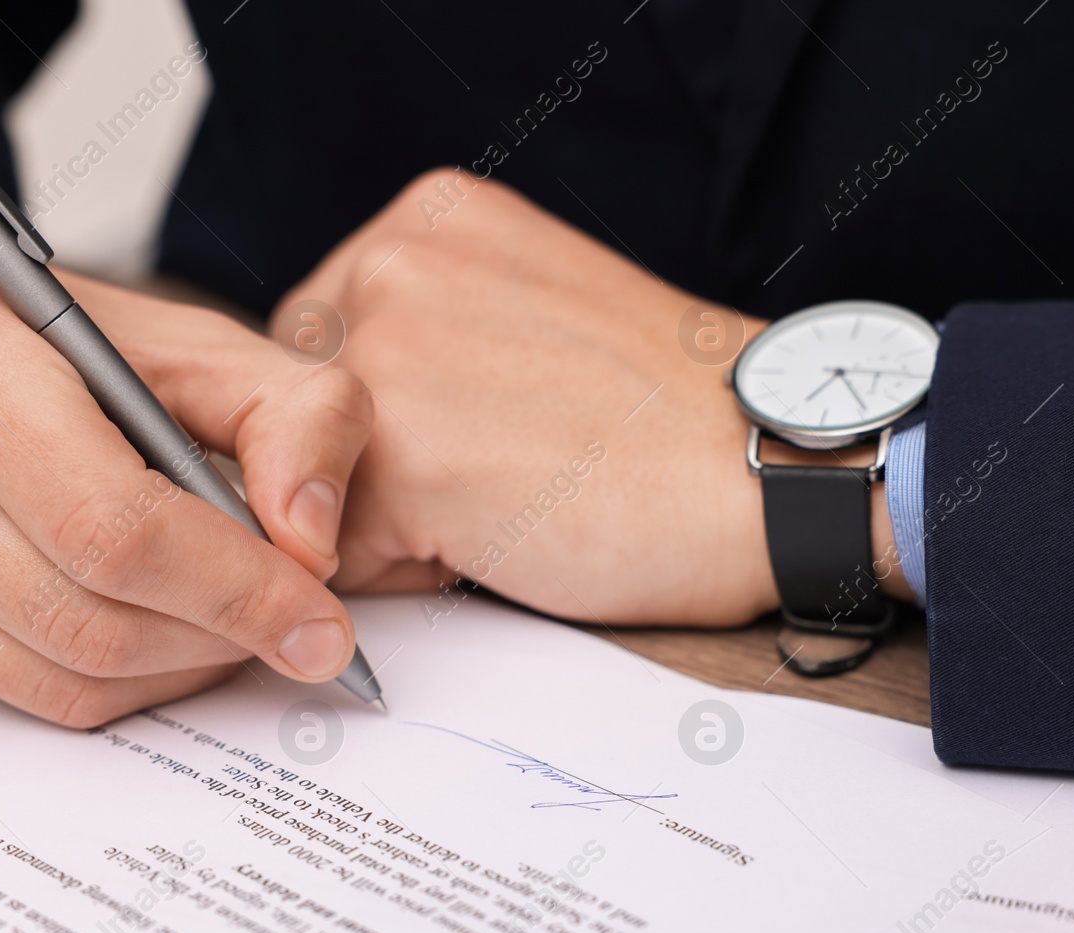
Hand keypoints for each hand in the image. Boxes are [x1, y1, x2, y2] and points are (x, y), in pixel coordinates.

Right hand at [0, 254, 372, 724]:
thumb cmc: (66, 351)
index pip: (112, 526)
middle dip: (219, 637)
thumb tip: (311, 545)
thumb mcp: (202, 345)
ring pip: (61, 678)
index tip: (321, 623)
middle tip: (293, 625)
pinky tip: (153, 628)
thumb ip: (296, 417)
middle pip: (89, 620)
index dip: (236, 589)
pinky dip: (118, 685)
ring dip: (179, 670)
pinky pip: (23, 699)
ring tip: (230, 621)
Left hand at [277, 169, 906, 626]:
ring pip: (310, 484)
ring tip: (504, 508)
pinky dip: (402, 573)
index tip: (477, 439)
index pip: (324, 345)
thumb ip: (431, 337)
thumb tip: (332, 429)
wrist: (772, 470)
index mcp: (428, 219)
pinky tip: (501, 543)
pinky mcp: (397, 453)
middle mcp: (391, 261)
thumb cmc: (673, 418)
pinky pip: (336, 551)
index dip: (387, 421)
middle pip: (301, 413)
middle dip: (369, 468)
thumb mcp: (532, 319)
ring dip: (383, 521)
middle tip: (498, 480)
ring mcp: (385, 351)